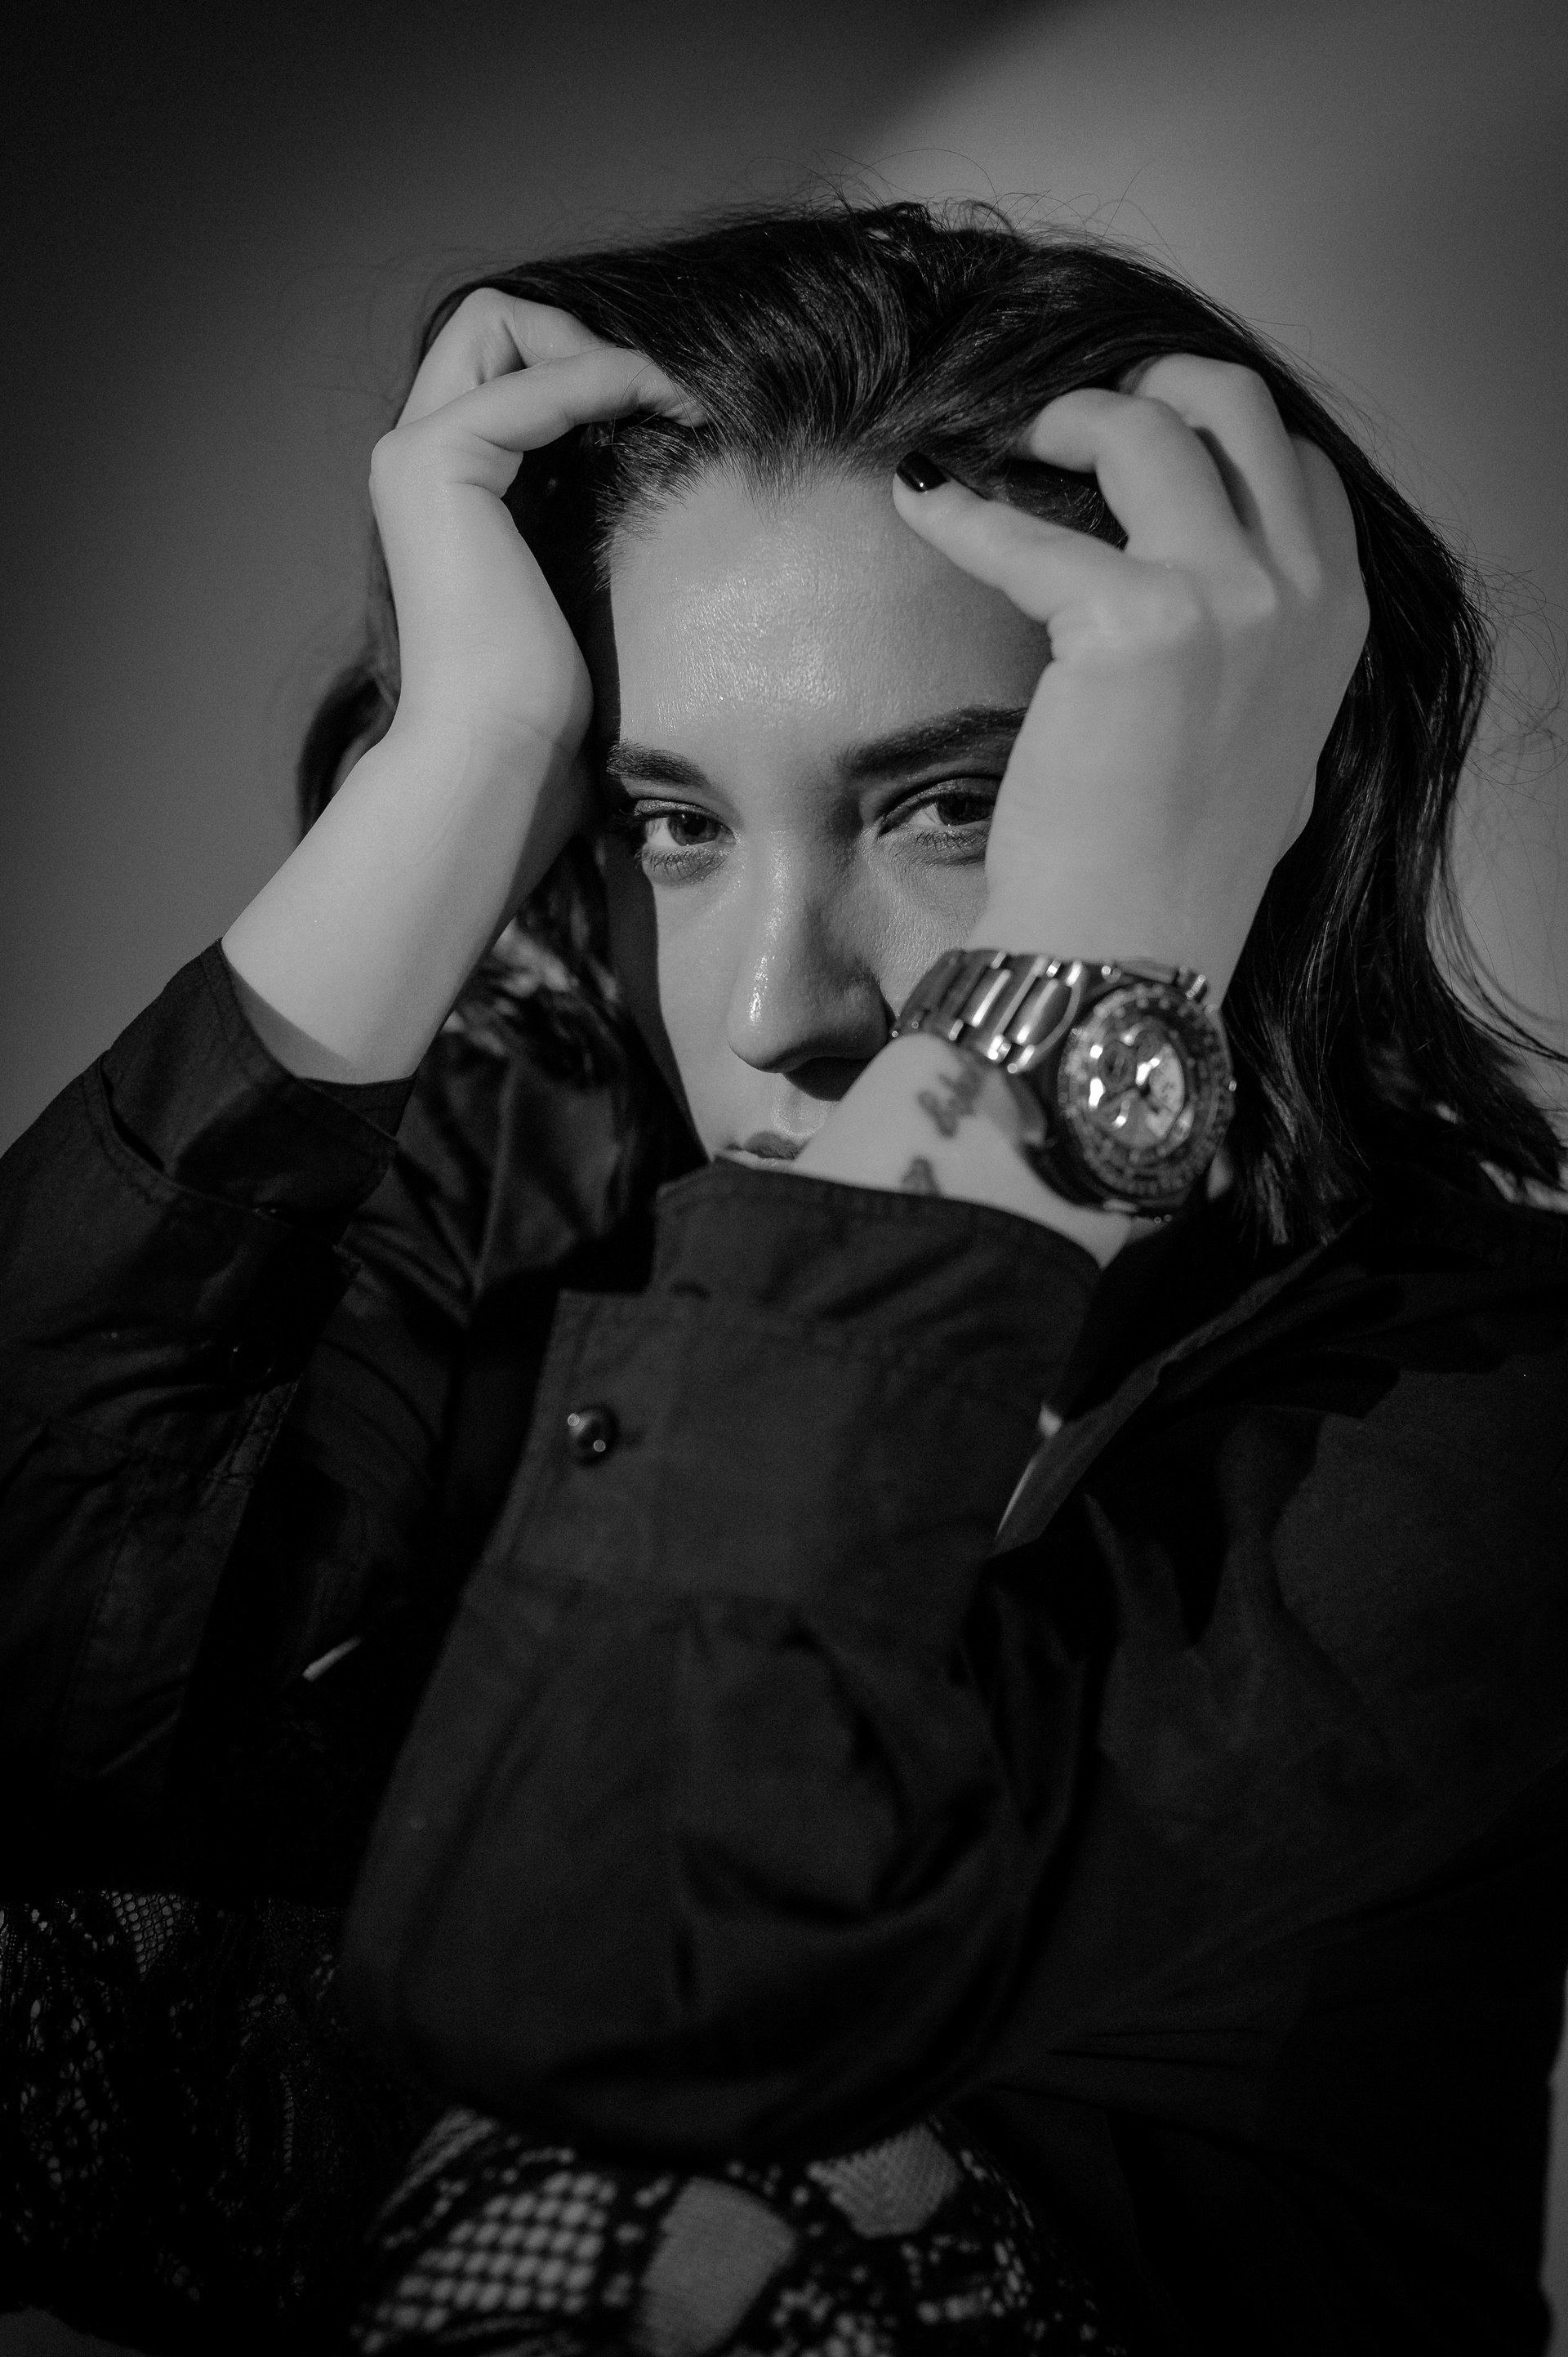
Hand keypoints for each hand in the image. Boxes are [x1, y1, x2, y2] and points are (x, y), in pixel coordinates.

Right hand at [222, 294, 697, 1081]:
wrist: (498, 751)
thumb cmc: (540, 698)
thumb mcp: (566, 574)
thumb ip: (571, 506)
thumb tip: (632, 456)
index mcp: (443, 487)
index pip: (499, 365)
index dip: (580, 366)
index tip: (660, 416)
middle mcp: (413, 458)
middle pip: (487, 322)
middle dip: (580, 336)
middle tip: (658, 397)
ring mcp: (416, 454)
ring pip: (499, 320)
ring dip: (600, 349)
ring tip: (675, 403)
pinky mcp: (439, 463)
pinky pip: (538, 379)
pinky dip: (608, 380)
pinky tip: (662, 414)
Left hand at [892, 358, 1369, 996]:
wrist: (1130, 944)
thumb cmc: (1177, 866)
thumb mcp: (1266, 746)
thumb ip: (1262, 661)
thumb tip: (1217, 615)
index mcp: (1338, 620)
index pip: (1299, 468)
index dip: (1219, 433)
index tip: (1147, 438)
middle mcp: (1299, 595)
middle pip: (1239, 409)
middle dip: (1155, 386)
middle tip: (1075, 415)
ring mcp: (1228, 600)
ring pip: (1148, 430)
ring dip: (1068, 418)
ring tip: (1005, 443)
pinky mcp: (1136, 622)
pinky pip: (1027, 531)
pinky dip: (962, 511)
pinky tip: (921, 500)